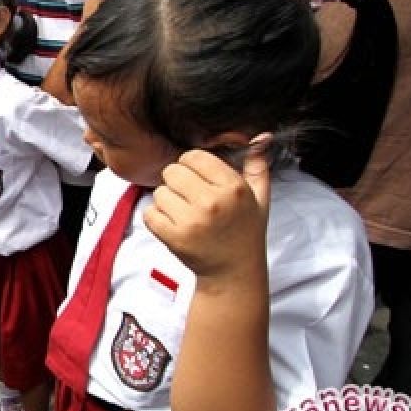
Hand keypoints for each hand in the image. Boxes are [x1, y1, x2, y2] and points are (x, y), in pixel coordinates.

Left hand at [142, 140, 271, 282]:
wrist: (233, 272)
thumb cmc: (245, 233)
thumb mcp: (259, 198)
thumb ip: (257, 166)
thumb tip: (261, 137)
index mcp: (233, 188)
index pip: (195, 156)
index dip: (190, 164)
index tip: (195, 177)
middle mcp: (213, 202)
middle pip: (173, 171)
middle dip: (177, 182)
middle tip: (188, 197)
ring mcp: (192, 221)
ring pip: (159, 192)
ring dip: (166, 201)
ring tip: (183, 213)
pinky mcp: (175, 238)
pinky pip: (150, 213)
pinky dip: (156, 218)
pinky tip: (173, 225)